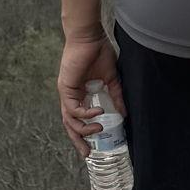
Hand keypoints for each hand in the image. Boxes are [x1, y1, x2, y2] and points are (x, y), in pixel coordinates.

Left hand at [57, 29, 123, 159]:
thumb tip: (124, 113)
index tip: (92, 147)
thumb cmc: (98, 52)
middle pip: (70, 125)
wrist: (90, 36)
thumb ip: (116, 95)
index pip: (78, 119)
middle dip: (78, 140)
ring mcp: (66, 93)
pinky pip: (73, 108)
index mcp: (79, 94)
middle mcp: (70, 96)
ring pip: (69, 120)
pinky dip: (85, 113)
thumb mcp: (111, 78)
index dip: (84, 134)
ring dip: (83, 129)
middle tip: (87, 153)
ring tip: (99, 129)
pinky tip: (98, 112)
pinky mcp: (65, 88)